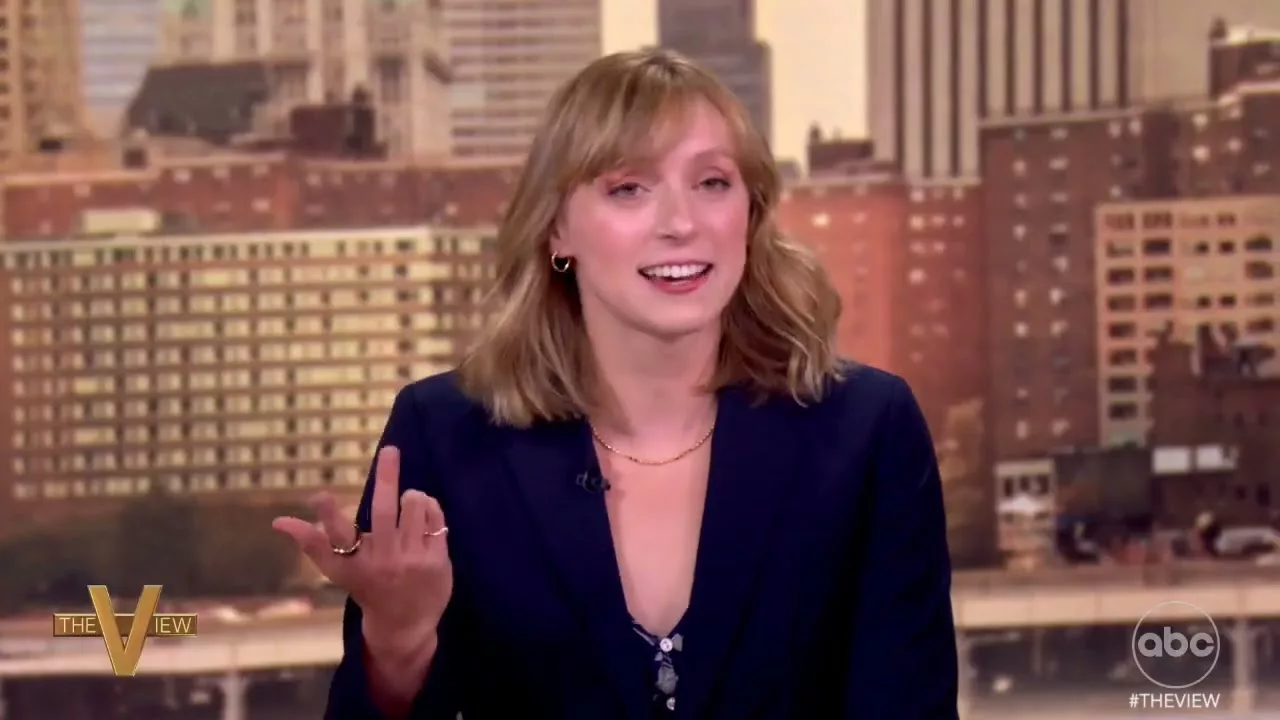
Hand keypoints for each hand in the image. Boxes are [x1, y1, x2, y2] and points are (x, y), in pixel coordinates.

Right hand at [272, 446, 452, 649]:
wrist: (404, 626)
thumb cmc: (366, 588)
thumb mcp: (338, 570)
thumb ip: (312, 543)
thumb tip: (277, 521)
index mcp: (353, 563)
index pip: (336, 537)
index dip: (326, 517)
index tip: (320, 496)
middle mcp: (382, 561)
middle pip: (384, 512)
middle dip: (386, 477)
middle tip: (390, 450)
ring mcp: (412, 561)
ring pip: (414, 507)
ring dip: (411, 495)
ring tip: (407, 498)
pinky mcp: (436, 561)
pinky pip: (435, 518)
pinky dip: (429, 507)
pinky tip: (423, 512)